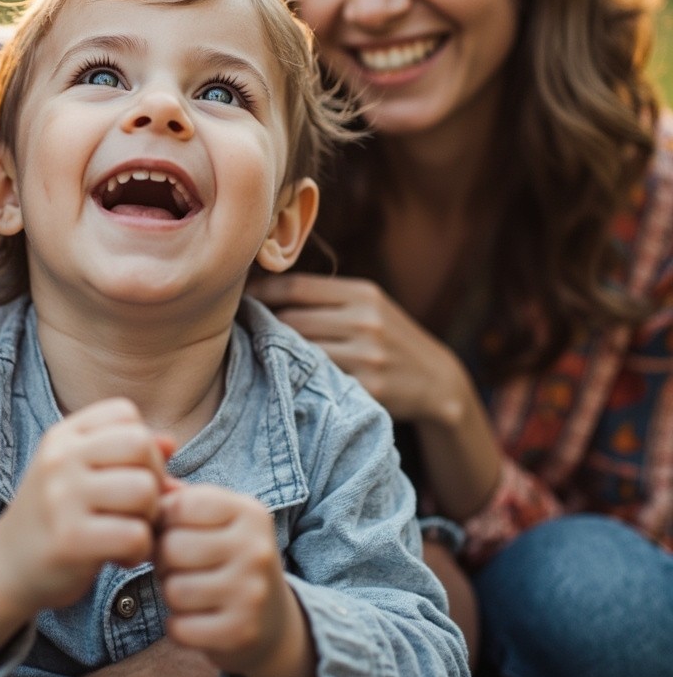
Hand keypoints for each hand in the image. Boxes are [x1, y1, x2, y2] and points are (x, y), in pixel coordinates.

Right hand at [0, 398, 173, 669]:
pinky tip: (122, 557)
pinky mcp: (69, 540)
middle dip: (153, 478)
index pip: (125, 413)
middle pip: (140, 445)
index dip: (142, 444)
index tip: (130, 474)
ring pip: (144, 490)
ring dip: (149, 518)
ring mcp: (61, 498)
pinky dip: (140, 551)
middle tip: (138, 508)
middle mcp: (59, 459)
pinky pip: (135, 535)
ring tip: (130, 531)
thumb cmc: (56, 517)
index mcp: (63, 436)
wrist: (4, 569)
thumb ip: (125, 454)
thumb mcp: (81, 474)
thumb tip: (171, 444)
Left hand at [156, 484, 314, 676]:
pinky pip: (180, 628)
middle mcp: (256, 548)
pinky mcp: (241, 632)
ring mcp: (252, 592)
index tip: (176, 533)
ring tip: (191, 591)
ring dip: (171, 595)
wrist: (272, 619)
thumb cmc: (229, 558)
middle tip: (180, 568)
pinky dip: (178, 627)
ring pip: (174, 590)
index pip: (180, 505)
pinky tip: (197, 620)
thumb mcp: (216, 520)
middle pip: (172, 548)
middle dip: (164, 561)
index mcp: (249, 512)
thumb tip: (149, 480)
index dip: (164, 522)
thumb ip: (180, 498)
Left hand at [249, 272, 462, 426]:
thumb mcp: (367, 305)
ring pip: (299, 351)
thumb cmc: (387, 337)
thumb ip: (324, 297)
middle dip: (262, 325)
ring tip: (257, 354)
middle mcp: (366, 321)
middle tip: (238, 330)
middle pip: (291, 320)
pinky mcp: (368, 389)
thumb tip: (259, 288)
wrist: (438, 382)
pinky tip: (285, 378)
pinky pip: (317, 381)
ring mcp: (368, 357)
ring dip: (274, 353)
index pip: (295, 287)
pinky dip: (297, 378)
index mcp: (363, 293)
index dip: (260, 293)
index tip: (238, 300)